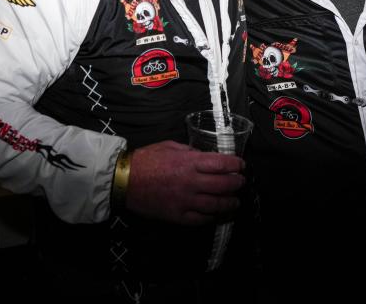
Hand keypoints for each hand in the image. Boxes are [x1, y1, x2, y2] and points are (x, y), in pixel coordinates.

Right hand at [125, 140, 244, 225]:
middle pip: (224, 185)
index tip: (241, 165)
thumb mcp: (171, 146)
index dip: (236, 165)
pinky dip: (213, 217)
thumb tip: (205, 156)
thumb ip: (191, 151)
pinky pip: (201, 219)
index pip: (223, 164)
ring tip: (235, 201)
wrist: (124, 180)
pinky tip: (218, 214)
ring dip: (230, 203)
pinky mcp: (178, 216)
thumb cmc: (146, 160)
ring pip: (216, 205)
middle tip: (241, 182)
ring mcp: (186, 201)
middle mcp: (191, 182)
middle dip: (237, 183)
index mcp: (190, 162)